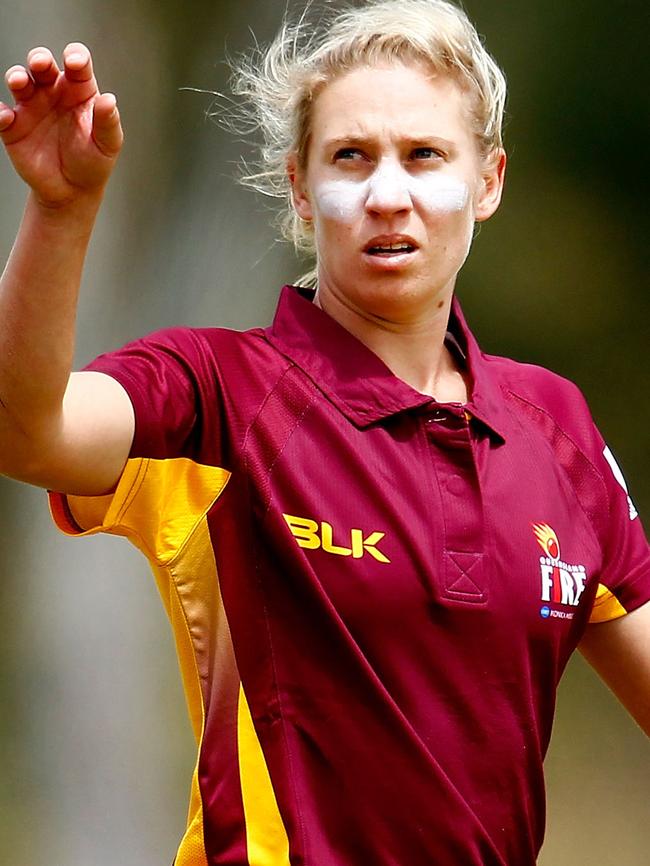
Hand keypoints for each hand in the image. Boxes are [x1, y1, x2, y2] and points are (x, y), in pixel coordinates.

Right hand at [0, 44, 122, 206]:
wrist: (72, 191)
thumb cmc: (93, 162)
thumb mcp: (107, 144)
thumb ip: (108, 121)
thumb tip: (109, 100)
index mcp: (79, 90)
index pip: (77, 64)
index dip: (75, 56)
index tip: (73, 63)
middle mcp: (53, 92)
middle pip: (42, 64)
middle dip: (39, 58)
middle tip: (40, 64)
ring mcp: (31, 107)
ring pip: (19, 81)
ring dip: (17, 76)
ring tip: (19, 82)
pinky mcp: (14, 126)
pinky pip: (2, 114)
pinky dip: (1, 112)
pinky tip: (7, 117)